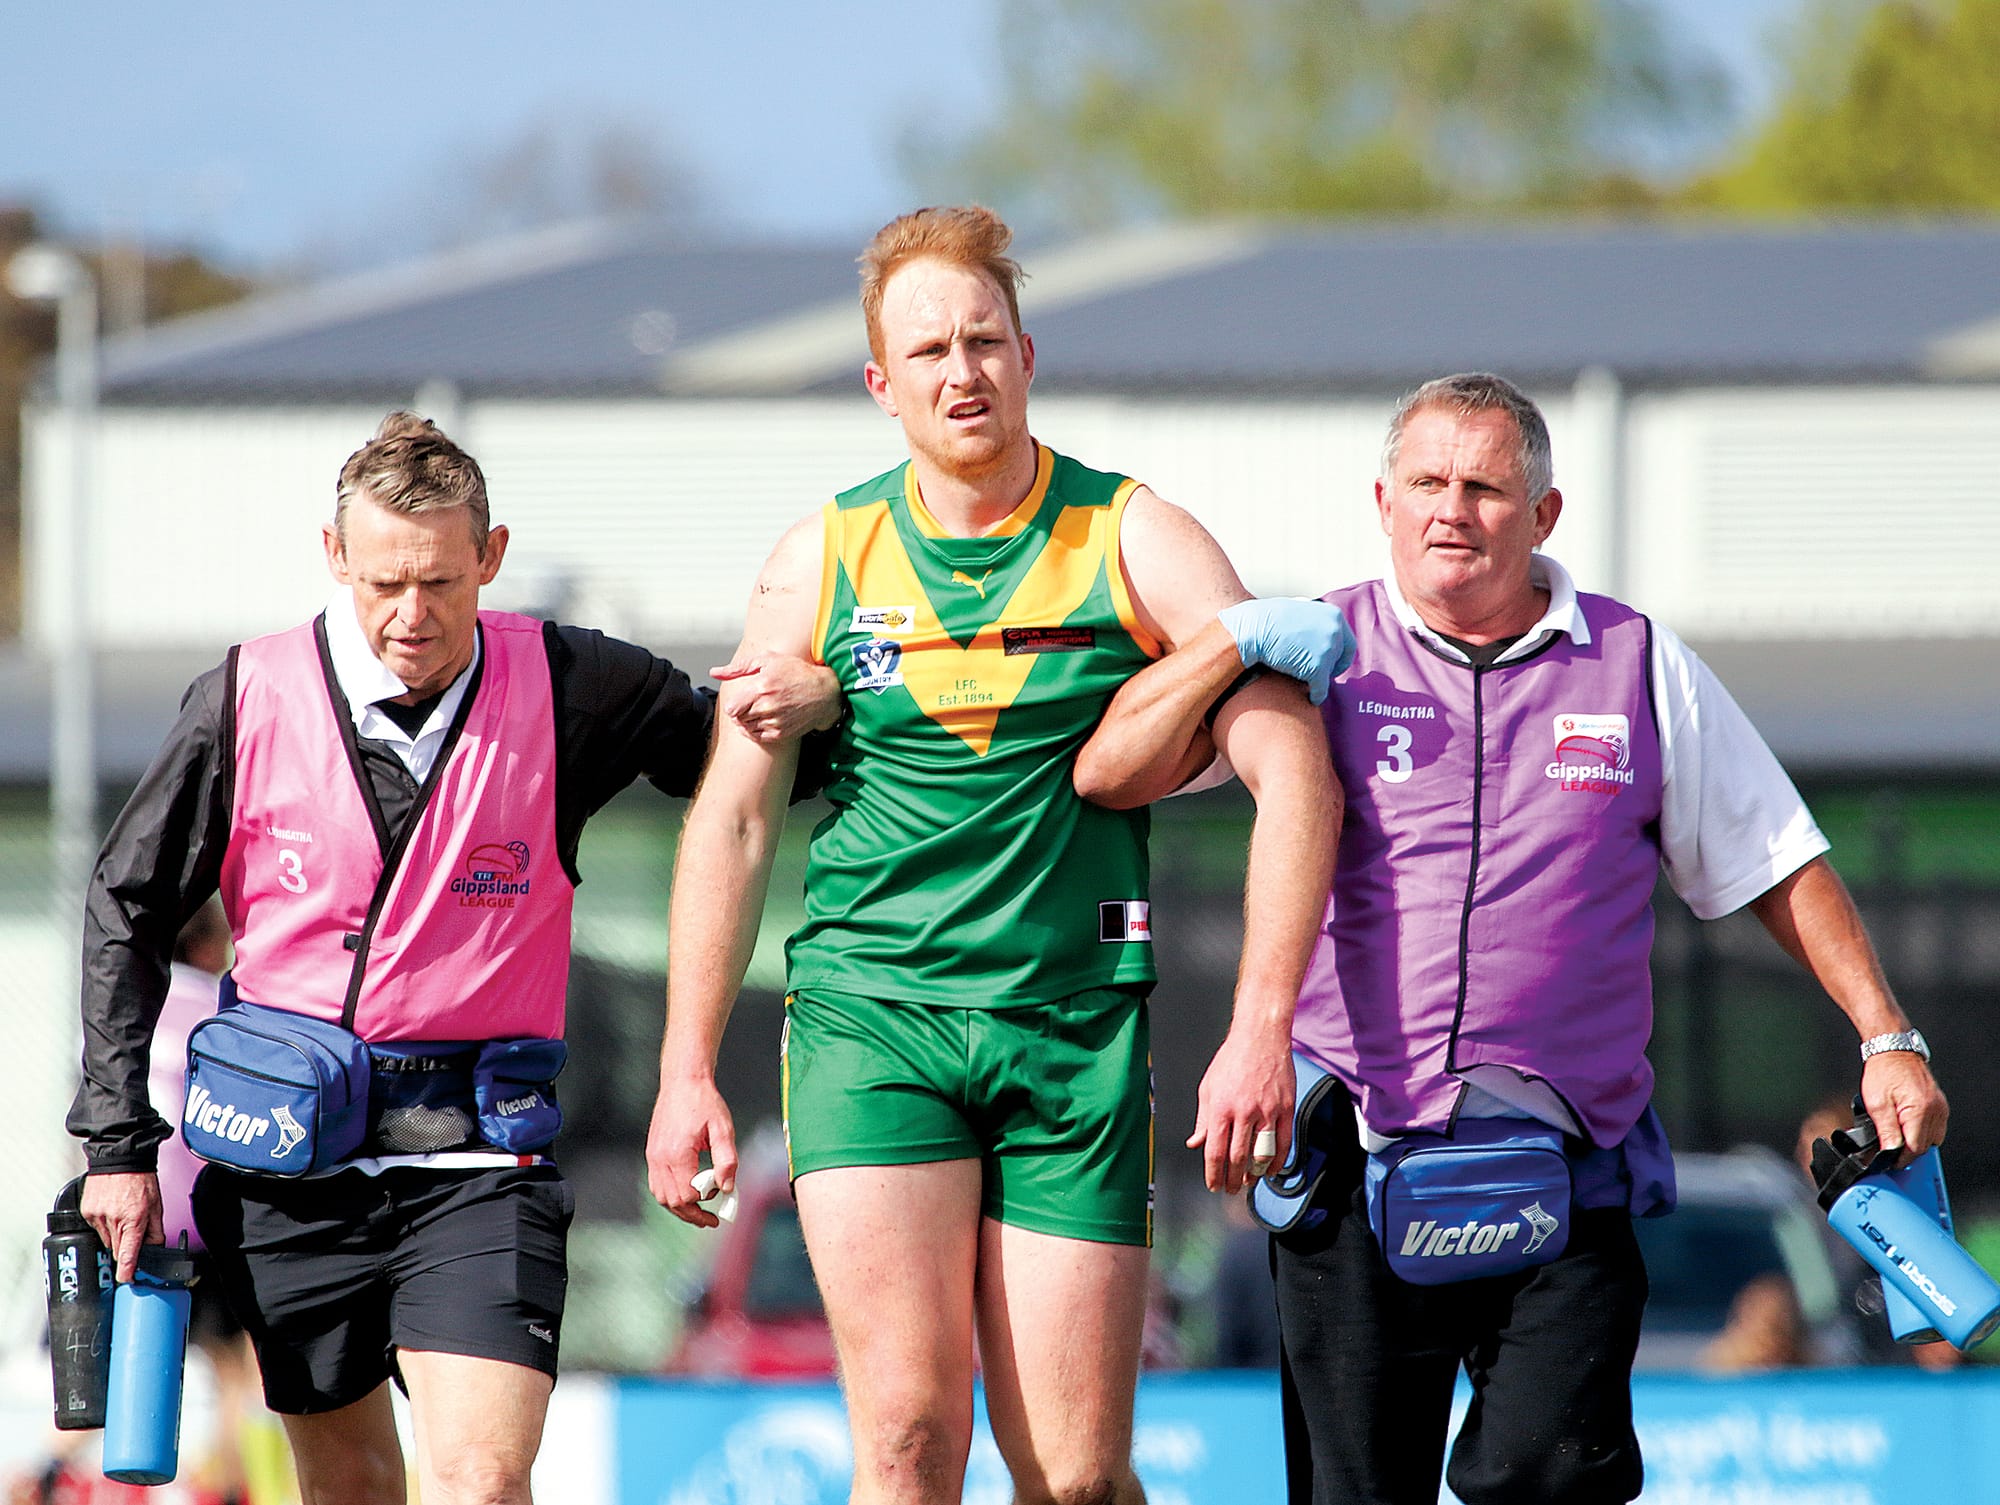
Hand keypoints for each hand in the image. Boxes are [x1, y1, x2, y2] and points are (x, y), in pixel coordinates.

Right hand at [80, 1171, 163, 1282]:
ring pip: (106, 1240)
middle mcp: (114, 1221)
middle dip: (125, 1248)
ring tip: (123, 1215)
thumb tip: (155, 1248)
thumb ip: (155, 1230)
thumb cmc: (141, 1179)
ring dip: (115, 1235)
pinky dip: (104, 1224)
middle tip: (132, 1234)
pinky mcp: (87, 1212)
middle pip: (117, 1250)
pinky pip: (96, 1228)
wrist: (120, 1159)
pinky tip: (112, 1210)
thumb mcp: (157, 1206)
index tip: (127, 1280)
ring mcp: (98, 1217)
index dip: (127, 1271)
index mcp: (134, 1220)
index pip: (128, 1255)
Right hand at [646, 1076, 738, 1228]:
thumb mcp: (723, 1129)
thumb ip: (727, 1160)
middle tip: (711, 1220)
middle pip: (672, 1202)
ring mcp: (653, 1156)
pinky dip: (670, 1195)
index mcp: (677, 1154)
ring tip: (699, 1212)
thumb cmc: (704, 1102)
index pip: (688, 1196)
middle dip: (692, 1215)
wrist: (683, 1081)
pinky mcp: (652, 1153)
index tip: (721, 1193)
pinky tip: (686, 1194)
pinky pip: (657, 1184)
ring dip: (679, 1208)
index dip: (706, 1202)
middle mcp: (660, 1158)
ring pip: (661, 1196)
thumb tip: (727, 1188)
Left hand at [715, 655, 843, 742]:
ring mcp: (774, 722)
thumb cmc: (796, 672)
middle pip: (738, 718)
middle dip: (741, 711)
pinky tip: (765, 719)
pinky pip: (758, 737)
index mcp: (760, 687)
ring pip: (747, 728)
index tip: (741, 699)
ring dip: (749, 720)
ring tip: (761, 709)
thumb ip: (738, 667)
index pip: (731, 708)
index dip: (733, 704)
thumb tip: (714, 672)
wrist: (824, 692)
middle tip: (753, 703)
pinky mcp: (781, 734)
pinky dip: (757, 730)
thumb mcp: (768, 660)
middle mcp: (767, 707)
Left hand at [1187, 1022, 1294, 1195]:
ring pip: (1262, 1155)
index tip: (1214, 1186)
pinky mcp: (1286, 1108)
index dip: (1214, 1174)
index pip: (1216, 1151)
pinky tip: (1271, 1170)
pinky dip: (1278, 1161)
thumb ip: (1203, 1119)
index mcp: (1221, 1107)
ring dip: (1254, 1174)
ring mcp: (1268, 1111)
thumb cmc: (1231, 1060)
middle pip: (1238, 1158)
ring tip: (1248, 1182)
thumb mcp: (1208, 1087)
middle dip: (1232, 1180)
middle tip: (1230, 1189)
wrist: (1260, 1037)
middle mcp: (1244, 1111)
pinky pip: (1284, 1143)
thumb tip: (1195, 1144)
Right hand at [1217, 599, 1354, 705]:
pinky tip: (1310, 698)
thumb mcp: (1300, 611)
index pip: (1348, 642)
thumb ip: (1316, 624)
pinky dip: (1316, 695)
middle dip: (1330, 668)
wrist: (1253, 629)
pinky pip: (1321, 689)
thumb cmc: (1269, 620)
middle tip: (1319, 675)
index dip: (1341, 657)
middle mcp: (1335, 631)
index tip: (1333, 665)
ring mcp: (1328, 649)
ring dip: (1319, 679)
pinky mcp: (1318, 668)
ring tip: (1306, 683)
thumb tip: (1320, 637)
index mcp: (1333, 616)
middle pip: (1340, 658)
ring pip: (1329, 674)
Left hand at [1861, 1051, 1947, 1163]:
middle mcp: (1935, 1111)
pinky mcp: (1940, 1105)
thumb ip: (1885, 1130)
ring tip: (1896, 1135)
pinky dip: (1922, 1132)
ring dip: (1915, 1142)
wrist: (1893, 1050)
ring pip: (1932, 1139)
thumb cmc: (1883, 1071)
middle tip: (1888, 1148)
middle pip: (1924, 1146)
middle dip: (1906, 1150)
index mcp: (1920, 1111)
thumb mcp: (1877, 1103)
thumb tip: (1890, 1152)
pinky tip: (1907, 1127)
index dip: (1900, 1158)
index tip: (1888, 1161)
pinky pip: (1935, 1129)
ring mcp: (1940, 1108)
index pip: (1915, 1148)